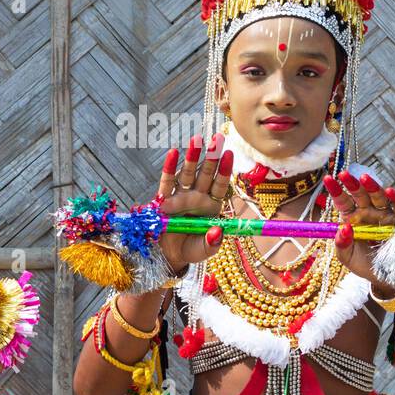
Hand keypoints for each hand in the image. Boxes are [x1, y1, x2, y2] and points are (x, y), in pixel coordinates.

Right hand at [154, 132, 233, 274]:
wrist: (168, 256)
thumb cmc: (191, 250)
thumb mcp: (205, 249)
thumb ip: (213, 242)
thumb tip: (218, 232)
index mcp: (211, 206)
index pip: (220, 185)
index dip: (225, 170)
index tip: (230, 154)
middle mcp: (197, 197)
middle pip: (206, 174)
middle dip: (212, 156)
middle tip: (218, 137)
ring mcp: (180, 196)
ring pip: (188, 173)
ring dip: (192, 156)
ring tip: (197, 139)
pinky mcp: (164, 200)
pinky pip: (167, 182)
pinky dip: (169, 167)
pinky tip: (173, 152)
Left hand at [323, 171, 394, 285]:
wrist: (388, 279)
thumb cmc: (365, 265)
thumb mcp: (348, 258)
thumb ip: (341, 245)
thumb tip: (343, 228)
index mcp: (354, 219)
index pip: (343, 202)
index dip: (336, 191)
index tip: (327, 180)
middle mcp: (370, 213)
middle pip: (361, 195)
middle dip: (353, 184)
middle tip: (345, 175)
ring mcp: (387, 215)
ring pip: (380, 197)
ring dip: (373, 187)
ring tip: (365, 179)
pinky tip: (390, 192)